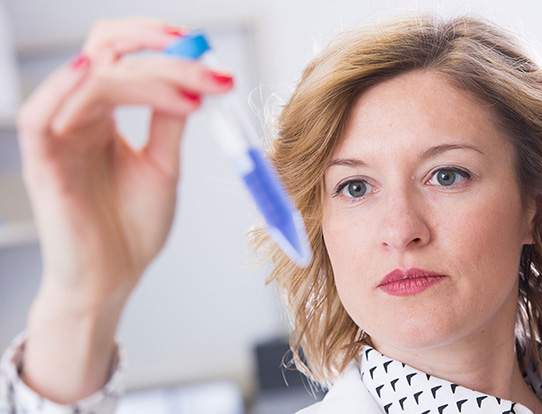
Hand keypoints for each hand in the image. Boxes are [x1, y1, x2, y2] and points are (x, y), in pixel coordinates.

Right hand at [17, 18, 232, 401]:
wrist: (113, 280)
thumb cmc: (131, 228)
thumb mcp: (162, 165)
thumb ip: (169, 120)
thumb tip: (195, 77)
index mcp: (104, 117)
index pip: (121, 57)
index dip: (158, 43)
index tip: (205, 51)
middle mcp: (78, 118)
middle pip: (106, 54)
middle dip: (159, 51)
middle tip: (205, 65)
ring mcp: (59, 138)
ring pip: (92, 79)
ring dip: (148, 76)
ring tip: (194, 93)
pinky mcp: (43, 165)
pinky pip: (40, 115)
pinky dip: (71, 88)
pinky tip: (105, 74)